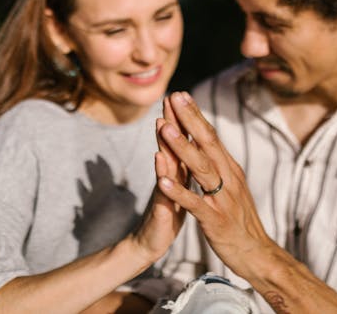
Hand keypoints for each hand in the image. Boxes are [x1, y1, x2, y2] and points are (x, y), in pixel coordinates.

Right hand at [131, 99, 187, 261]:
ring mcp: (163, 192)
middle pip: (170, 145)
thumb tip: (184, 142)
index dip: (184, 118)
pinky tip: (161, 171)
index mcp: (178, 170)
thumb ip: (179, 164)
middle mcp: (168, 176)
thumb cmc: (167, 213)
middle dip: (172, 121)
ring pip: (164, 166)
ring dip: (164, 145)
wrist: (151, 243)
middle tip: (170, 97)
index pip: (182, 140)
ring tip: (162, 123)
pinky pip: (164, 196)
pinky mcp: (162, 212)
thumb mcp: (177, 185)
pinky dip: (164, 183)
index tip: (185, 94)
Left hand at [156, 92, 277, 278]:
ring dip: (182, 148)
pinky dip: (179, 191)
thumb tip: (208, 143)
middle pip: (207, 144)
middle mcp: (228, 179)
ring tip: (164, 129)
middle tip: (174, 97)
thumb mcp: (232, 187)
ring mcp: (222, 199)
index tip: (180, 94)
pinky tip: (163, 181)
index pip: (211, 136)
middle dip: (189, 119)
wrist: (256, 253)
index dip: (195, 115)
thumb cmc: (239, 220)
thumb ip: (219, 166)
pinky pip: (195, 203)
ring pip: (200, 168)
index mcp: (230, 169)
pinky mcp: (215, 220)